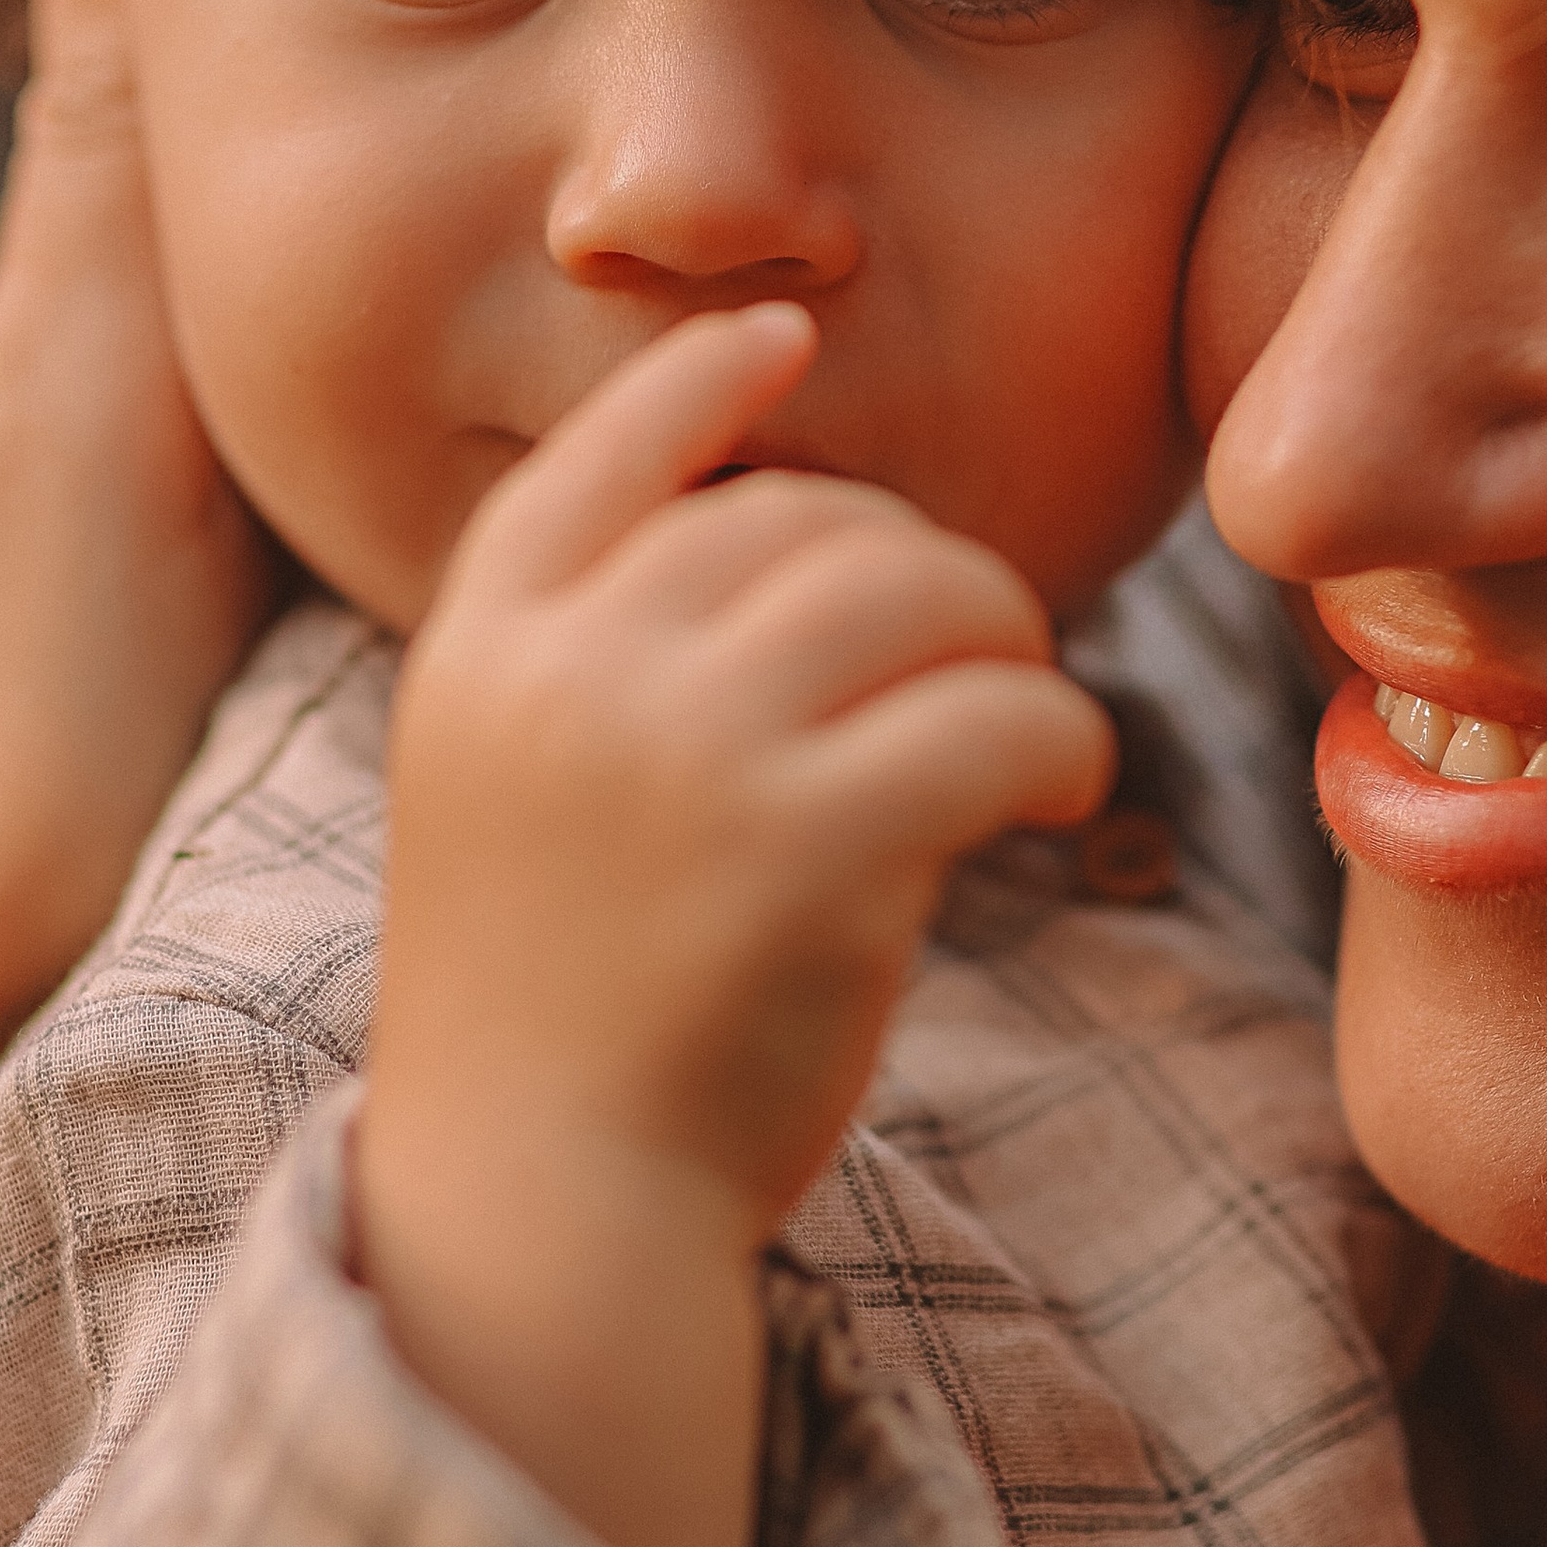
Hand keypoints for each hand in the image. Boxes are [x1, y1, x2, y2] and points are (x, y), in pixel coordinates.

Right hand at [356, 301, 1113, 1546]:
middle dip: (920, 572)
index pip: (603, 455)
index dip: (701, 381)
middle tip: (972, 661)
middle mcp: (573, 669)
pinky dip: (1061, 741)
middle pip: (810, 519)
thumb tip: (806, 537)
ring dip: (1006, 644)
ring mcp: (686, 747)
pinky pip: (1000, 716)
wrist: (541, 1210)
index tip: (785, 336)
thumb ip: (605, 665)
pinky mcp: (809, 846)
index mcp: (484, 647)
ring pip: (922, 590)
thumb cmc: (558, 1017)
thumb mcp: (518, 799)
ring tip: (1021, 729)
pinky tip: (1063, 797)